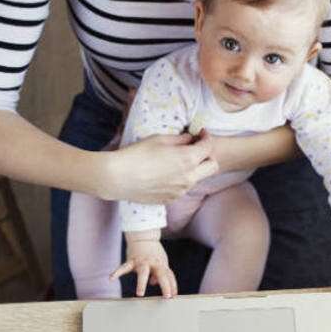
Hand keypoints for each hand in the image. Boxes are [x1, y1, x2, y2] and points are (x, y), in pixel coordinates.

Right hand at [101, 133, 217, 203]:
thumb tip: (190, 138)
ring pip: (198, 178)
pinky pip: (183, 188)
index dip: (206, 137)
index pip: (209, 147)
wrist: (117, 178)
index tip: (200, 133)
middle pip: (212, 166)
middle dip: (208, 155)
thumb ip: (180, 139)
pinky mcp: (171, 199)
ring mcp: (181, 191)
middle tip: (196, 148)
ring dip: (194, 168)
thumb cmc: (136, 155)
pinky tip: (166, 173)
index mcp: (187, 159)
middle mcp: (189, 177)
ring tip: (177, 160)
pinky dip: (181, 179)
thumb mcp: (159, 139)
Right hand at [110, 238, 177, 297]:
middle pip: (161, 274)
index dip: (172, 286)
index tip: (173, 296)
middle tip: (167, 296)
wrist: (143, 237)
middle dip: (165, 285)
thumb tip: (154, 283)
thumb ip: (162, 274)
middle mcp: (153, 263)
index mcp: (161, 264)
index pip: (169, 276)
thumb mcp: (161, 262)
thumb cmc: (154, 253)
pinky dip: (117, 273)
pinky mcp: (131, 260)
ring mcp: (142, 262)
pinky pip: (124, 267)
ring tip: (140, 294)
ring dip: (142, 284)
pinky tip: (111, 278)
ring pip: (143, 273)